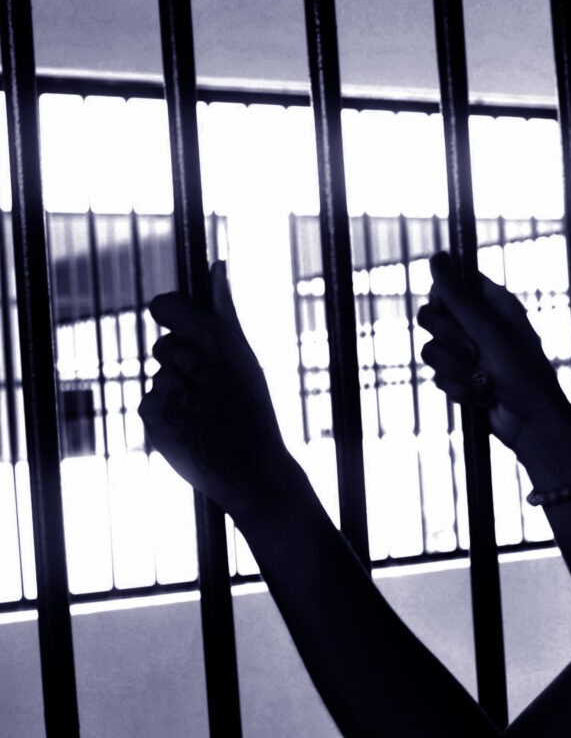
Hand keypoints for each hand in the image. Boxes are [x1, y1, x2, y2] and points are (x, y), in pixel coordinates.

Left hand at [139, 261, 292, 518]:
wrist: (253, 471)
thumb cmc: (254, 411)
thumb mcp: (246, 358)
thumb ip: (226, 312)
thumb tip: (217, 265)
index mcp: (213, 338)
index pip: (164, 305)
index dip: (172, 316)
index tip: (186, 331)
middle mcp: (187, 359)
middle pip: (164, 346)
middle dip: (182, 364)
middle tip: (213, 391)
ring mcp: (165, 388)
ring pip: (160, 376)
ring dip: (178, 391)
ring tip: (206, 415)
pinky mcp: (150, 415)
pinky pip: (151, 402)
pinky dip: (167, 414)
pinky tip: (192, 429)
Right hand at [418, 252, 570, 453]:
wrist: (531, 422)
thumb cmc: (521, 372)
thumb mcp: (488, 330)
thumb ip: (458, 296)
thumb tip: (436, 256)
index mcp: (492, 302)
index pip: (451, 283)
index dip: (444, 298)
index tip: (452, 312)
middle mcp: (477, 323)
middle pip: (431, 316)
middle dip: (450, 340)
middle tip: (475, 353)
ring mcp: (467, 352)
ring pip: (431, 350)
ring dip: (456, 371)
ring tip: (484, 381)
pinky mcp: (460, 377)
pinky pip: (438, 376)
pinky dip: (459, 389)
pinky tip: (483, 396)